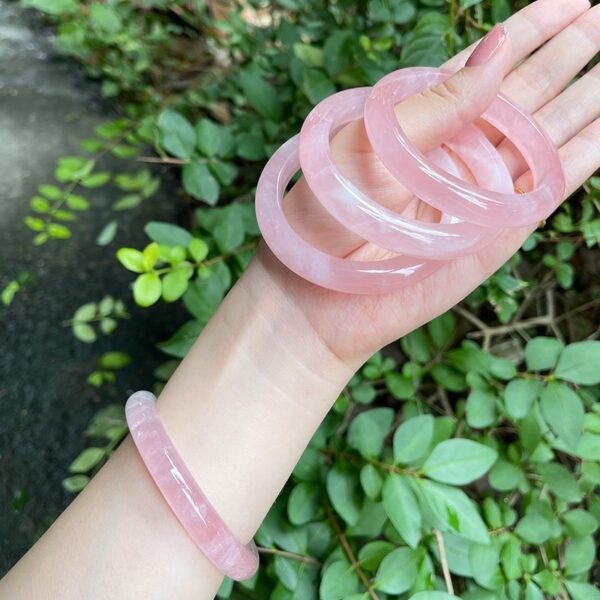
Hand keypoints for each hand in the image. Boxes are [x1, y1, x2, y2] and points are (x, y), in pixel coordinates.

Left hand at [247, 0, 598, 366]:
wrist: (323, 294)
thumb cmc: (329, 212)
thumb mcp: (371, 142)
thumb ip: (436, 101)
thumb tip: (499, 44)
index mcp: (423, 120)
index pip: (487, 64)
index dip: (530, 29)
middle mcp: (459, 149)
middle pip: (528, 92)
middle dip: (569, 54)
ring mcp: (485, 188)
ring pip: (549, 132)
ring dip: (588, 97)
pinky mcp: (502, 228)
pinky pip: (551, 182)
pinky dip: (586, 153)